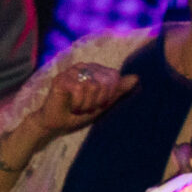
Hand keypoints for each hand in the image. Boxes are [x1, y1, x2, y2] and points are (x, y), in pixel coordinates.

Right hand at [23, 63, 137, 142]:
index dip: (109, 94)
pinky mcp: (60, 79)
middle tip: (87, 107)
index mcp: (94, 70)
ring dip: (87, 104)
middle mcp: (83, 66)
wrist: (55, 124)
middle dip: (98, 100)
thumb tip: (136, 78)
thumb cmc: (78, 113)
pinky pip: (79, 89)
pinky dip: (78, 103)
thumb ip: (117, 90)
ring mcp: (71, 71)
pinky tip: (72, 107)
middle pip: (104, 81)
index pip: (113, 77)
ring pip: (93, 86)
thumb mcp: (102, 103)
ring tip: (79, 108)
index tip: (99, 104)